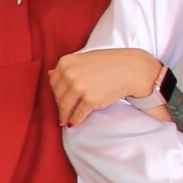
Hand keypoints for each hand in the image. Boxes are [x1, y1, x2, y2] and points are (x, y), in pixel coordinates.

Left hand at [48, 48, 164, 126]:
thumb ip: (68, 67)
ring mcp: (79, 87)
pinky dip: (75, 121)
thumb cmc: (109, 63)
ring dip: (65, 116)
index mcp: (65, 62)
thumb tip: (49, 74)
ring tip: (66, 120)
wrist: (132, 69)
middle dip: (60, 105)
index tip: (60, 99)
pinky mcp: (89, 100)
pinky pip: (78, 115)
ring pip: (65, 107)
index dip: (57, 93)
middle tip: (63, 111)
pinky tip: (75, 123)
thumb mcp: (84, 58)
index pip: (54, 82)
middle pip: (58, 96)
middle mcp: (69, 74)